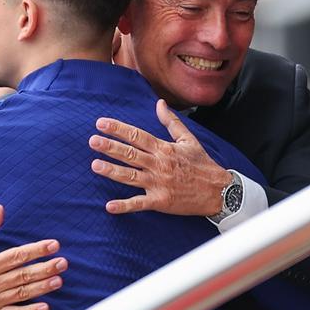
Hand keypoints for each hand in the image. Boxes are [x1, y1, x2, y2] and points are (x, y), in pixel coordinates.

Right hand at [0, 205, 67, 309]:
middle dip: (45, 268)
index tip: (53, 245)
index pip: (17, 255)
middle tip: (63, 263)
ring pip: (22, 293)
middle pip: (23, 274)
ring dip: (42, 287)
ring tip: (58, 280)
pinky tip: (45, 306)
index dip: (37, 250)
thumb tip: (0, 210)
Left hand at [89, 99, 230, 215]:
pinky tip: (110, 206)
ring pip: (130, 176)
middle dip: (110, 147)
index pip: (137, 135)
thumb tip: (159, 103)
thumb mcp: (189, 139)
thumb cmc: (202, 164)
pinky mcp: (160, 201)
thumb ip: (171, 122)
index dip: (118, 129)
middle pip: (130, 154)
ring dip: (112, 171)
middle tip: (92, 141)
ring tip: (95, 165)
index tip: (101, 123)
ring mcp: (158, 184)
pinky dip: (124, 206)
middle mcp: (159, 165)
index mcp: (164, 149)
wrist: (218, 190)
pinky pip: (139, 204)